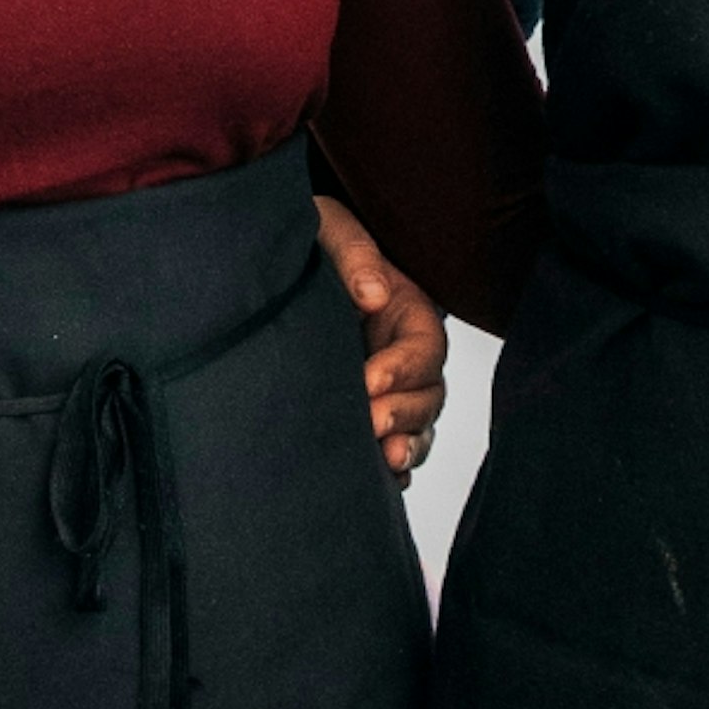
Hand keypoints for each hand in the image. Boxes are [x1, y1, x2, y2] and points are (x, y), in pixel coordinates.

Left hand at [314, 190, 447, 480]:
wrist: (280, 263)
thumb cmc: (312, 240)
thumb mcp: (331, 229)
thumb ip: (353, 255)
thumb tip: (373, 294)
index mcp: (406, 311)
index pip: (423, 347)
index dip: (404, 367)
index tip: (369, 379)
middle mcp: (403, 355)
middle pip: (428, 393)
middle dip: (405, 413)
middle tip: (372, 424)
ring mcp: (387, 388)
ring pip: (416, 426)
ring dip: (407, 445)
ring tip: (389, 461)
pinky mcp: (363, 411)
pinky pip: (390, 444)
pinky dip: (391, 467)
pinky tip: (381, 480)